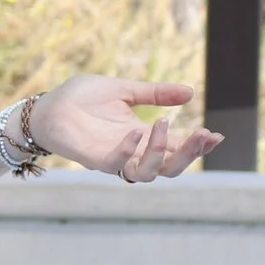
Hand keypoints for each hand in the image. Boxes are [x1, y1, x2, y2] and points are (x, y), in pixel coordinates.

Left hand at [29, 76, 221, 180]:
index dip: (198, 146)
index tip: (216, 136)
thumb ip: (155, 93)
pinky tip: (136, 130)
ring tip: (165, 126)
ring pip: (148, 173)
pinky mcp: (94, 159)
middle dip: (189, 155)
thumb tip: (190, 92)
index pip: (176, 148)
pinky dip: (129, 150)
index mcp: (143, 138)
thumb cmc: (81, 99)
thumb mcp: (125, 90)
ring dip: (161, 154)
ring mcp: (114, 158)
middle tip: (204, 136)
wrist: (48, 105)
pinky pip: (117, 164)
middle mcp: (132, 152)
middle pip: (170, 168)